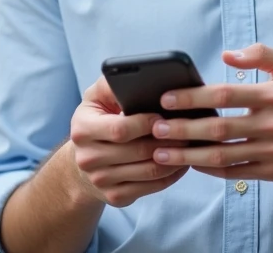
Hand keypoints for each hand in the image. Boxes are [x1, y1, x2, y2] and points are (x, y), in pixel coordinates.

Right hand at [68, 76, 190, 207]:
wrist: (82, 162)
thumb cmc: (97, 120)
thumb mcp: (96, 97)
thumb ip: (112, 83)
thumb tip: (138, 74)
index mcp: (82, 130)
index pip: (120, 129)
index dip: (146, 123)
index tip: (164, 115)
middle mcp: (88, 159)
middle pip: (139, 151)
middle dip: (168, 140)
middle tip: (190, 129)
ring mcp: (101, 181)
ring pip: (149, 171)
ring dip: (175, 158)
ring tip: (190, 144)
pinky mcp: (115, 197)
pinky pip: (152, 187)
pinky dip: (172, 175)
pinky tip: (182, 162)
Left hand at [148, 44, 272, 182]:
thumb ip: (261, 54)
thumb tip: (227, 54)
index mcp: (271, 95)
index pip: (225, 94)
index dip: (193, 97)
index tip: (167, 99)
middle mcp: (270, 124)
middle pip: (218, 128)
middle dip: (183, 129)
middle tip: (156, 129)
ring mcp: (270, 150)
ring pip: (222, 154)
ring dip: (189, 155)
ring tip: (162, 153)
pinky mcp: (271, 171)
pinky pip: (234, 172)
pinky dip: (210, 169)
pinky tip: (191, 164)